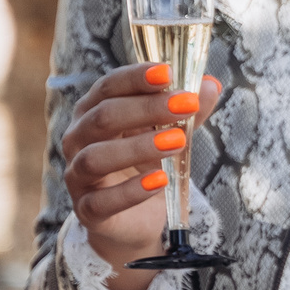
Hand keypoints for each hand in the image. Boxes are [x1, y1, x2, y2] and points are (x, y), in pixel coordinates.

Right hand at [60, 64, 223, 289]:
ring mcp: (78, 176)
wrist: (136, 217)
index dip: (136, 78)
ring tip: (178, 141)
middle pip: (103, 117)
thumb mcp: (169, 132)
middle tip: (186, 104)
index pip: (108, 87)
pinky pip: (101, 201)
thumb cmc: (145, 164)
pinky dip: (130, 191)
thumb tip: (211, 85)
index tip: (168, 72)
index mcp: (93, 112)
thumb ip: (187, 111)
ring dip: (139, 147)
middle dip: (146, 108)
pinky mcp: (87, 210)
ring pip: (96, 157)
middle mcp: (78, 140)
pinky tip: (160, 180)